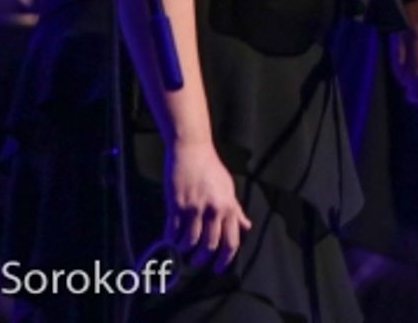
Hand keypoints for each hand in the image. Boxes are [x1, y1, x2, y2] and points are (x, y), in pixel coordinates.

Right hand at [165, 140, 252, 273]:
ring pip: (190, 242)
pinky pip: (173, 232)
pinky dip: (171, 240)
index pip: (231, 242)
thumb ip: (236, 210)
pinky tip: (171, 240)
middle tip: (197, 262)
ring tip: (183, 249)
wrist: (192, 149)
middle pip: (210, 246)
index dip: (225, 260)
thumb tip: (246, 226)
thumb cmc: (211, 168)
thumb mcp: (228, 188)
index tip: (217, 268)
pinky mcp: (176, 205)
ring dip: (185, 251)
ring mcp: (194, 208)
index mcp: (228, 206)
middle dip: (202, 260)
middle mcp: (213, 209)